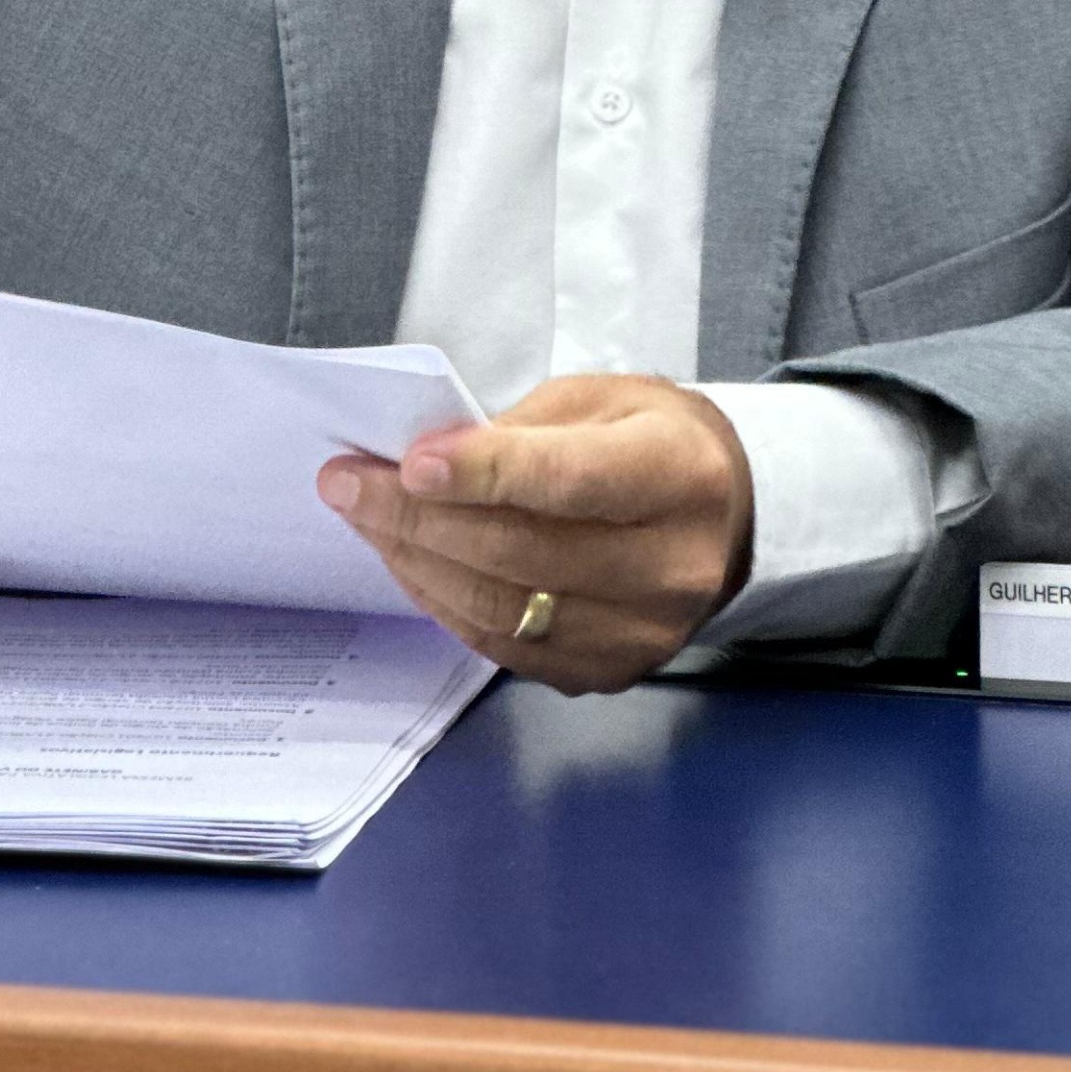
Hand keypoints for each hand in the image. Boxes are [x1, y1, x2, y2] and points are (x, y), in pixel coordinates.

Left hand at [317, 373, 755, 693]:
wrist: (723, 515)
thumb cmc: (650, 440)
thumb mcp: (600, 399)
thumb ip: (521, 429)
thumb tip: (425, 461)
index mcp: (678, 475)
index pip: (571, 482)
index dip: (485, 473)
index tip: (409, 462)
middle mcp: (671, 565)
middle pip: (524, 552)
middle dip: (420, 517)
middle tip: (347, 483)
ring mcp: (642, 632)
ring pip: (503, 609)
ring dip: (417, 561)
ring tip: (363, 518)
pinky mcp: (609, 672)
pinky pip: (504, 648)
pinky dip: (443, 603)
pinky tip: (408, 562)